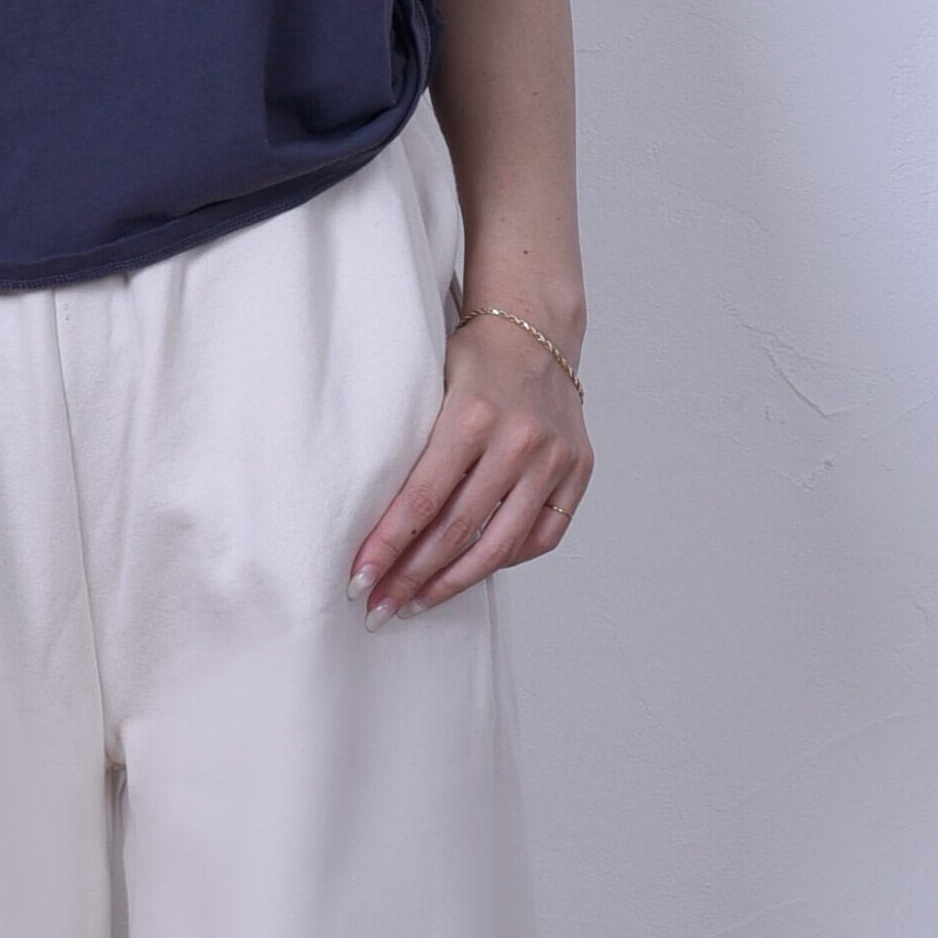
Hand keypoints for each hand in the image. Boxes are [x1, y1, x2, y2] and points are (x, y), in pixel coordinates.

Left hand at [349, 311, 590, 619]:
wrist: (537, 329)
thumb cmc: (474, 360)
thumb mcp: (433, 390)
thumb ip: (418, 454)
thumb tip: (382, 529)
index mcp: (473, 417)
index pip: (422, 501)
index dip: (387, 547)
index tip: (359, 581)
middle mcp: (518, 441)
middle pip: (456, 532)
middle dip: (411, 578)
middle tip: (378, 607)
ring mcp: (554, 458)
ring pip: (498, 545)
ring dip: (452, 583)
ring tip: (416, 602)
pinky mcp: (578, 469)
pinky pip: (542, 536)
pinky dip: (506, 559)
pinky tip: (473, 571)